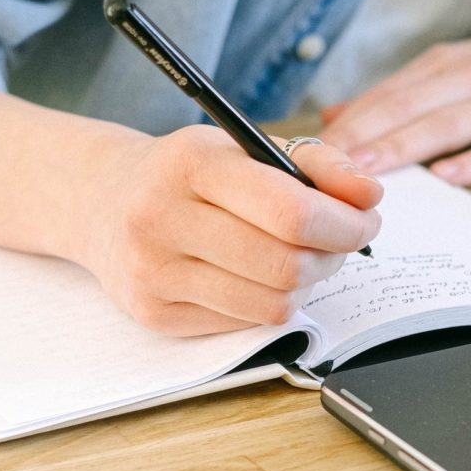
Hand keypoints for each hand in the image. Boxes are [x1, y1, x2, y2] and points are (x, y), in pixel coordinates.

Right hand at [76, 126, 381, 335]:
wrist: (101, 202)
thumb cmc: (187, 174)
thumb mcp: (243, 147)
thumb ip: (316, 163)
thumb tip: (368, 194)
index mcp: (190, 163)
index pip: (291, 211)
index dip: (344, 223)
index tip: (365, 219)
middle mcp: (162, 218)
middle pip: (287, 265)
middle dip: (333, 256)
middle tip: (341, 242)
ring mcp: (153, 272)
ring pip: (272, 304)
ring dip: (306, 284)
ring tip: (301, 258)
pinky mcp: (154, 314)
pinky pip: (245, 323)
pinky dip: (268, 302)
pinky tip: (257, 276)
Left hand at [319, 11, 470, 185]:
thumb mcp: (459, 68)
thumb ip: (399, 94)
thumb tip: (334, 116)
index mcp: (445, 64)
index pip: (384, 95)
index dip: (344, 126)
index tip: (305, 154)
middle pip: (406, 108)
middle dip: (360, 139)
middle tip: (319, 169)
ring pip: (447, 124)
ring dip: (403, 147)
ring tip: (367, 173)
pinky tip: (448, 177)